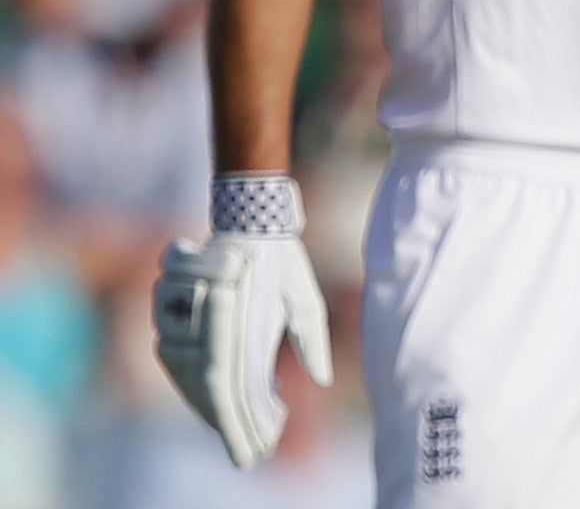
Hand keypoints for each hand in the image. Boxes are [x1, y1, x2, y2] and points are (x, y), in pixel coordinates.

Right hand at [153, 177, 332, 467]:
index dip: (238, 423)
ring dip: (206, 407)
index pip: (231, 384)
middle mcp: (205, 318)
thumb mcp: (306, 298)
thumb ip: (313, 340)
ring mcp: (182, 313)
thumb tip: (323, 380)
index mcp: (241, 315)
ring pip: (186, 376)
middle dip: (227, 423)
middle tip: (252, 447)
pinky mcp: (167, 310)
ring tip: (234, 427)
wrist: (248, 218)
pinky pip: (172, 358)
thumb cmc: (284, 262)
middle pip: (207, 387)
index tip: (255, 449)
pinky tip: (210, 401)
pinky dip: (190, 385)